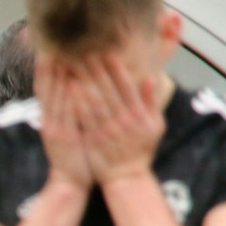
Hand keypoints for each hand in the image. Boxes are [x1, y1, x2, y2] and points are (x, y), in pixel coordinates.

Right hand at [37, 57, 93, 188]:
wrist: (69, 183)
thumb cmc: (74, 157)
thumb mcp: (68, 131)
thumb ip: (68, 112)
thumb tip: (73, 90)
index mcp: (50, 117)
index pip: (45, 87)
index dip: (45, 67)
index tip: (48, 47)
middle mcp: (49, 119)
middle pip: (45, 86)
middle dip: (46, 64)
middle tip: (49, 42)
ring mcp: (54, 126)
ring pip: (54, 95)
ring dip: (55, 75)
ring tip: (57, 52)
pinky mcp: (62, 136)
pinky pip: (64, 111)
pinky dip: (66, 95)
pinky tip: (69, 80)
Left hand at [72, 53, 164, 183]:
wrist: (126, 177)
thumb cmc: (141, 150)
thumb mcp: (155, 125)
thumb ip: (151, 101)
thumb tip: (150, 77)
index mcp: (138, 114)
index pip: (126, 84)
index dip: (116, 67)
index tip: (107, 50)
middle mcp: (123, 119)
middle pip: (108, 88)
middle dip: (96, 67)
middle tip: (85, 48)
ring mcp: (107, 129)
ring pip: (95, 99)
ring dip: (84, 79)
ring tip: (75, 61)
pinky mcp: (93, 138)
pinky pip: (85, 116)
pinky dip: (78, 100)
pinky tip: (70, 85)